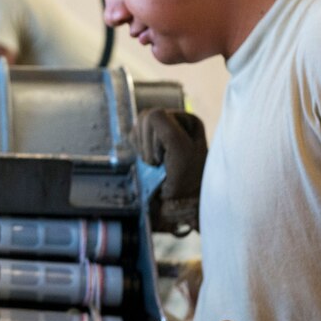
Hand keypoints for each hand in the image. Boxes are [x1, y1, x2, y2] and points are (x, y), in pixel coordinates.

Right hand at [132, 107, 207, 233]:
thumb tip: (145, 115)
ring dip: (143, 150)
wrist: (180, 205)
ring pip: (137, 130)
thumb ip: (162, 124)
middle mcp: (176, 124)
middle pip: (144, 120)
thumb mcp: (179, 147)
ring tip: (157, 165)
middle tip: (160, 163)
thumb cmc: (185, 179)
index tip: (167, 156)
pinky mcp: (149, 146)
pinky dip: (138, 152)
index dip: (154, 138)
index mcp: (187, 120)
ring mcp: (161, 135)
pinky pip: (133, 139)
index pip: (155, 115)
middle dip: (148, 145)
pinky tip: (150, 165)